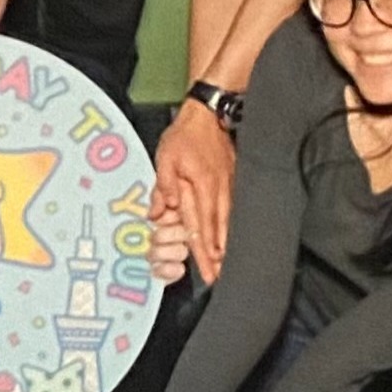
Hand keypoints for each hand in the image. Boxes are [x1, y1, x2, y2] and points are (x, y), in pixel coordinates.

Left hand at [151, 102, 236, 283]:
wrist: (208, 115)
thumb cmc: (184, 136)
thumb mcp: (165, 157)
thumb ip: (163, 187)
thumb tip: (158, 214)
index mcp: (200, 186)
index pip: (201, 224)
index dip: (203, 248)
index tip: (208, 267)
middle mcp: (218, 190)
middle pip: (217, 229)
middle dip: (218, 254)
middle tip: (220, 276)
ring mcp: (228, 187)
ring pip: (228, 222)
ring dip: (228, 245)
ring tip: (228, 264)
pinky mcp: (233, 183)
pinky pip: (233, 211)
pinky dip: (233, 228)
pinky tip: (232, 239)